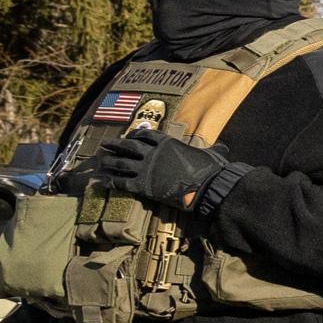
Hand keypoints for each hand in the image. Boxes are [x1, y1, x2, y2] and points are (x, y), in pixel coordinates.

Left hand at [87, 126, 243, 214]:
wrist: (205, 188)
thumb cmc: (210, 171)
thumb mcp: (213, 155)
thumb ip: (212, 149)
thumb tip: (223, 147)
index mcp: (168, 143)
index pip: (147, 135)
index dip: (136, 134)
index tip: (129, 135)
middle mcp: (153, 153)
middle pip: (128, 146)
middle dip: (115, 145)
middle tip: (105, 145)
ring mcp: (146, 169)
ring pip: (121, 163)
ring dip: (109, 162)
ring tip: (100, 162)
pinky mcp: (142, 185)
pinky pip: (121, 181)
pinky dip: (110, 180)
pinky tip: (101, 180)